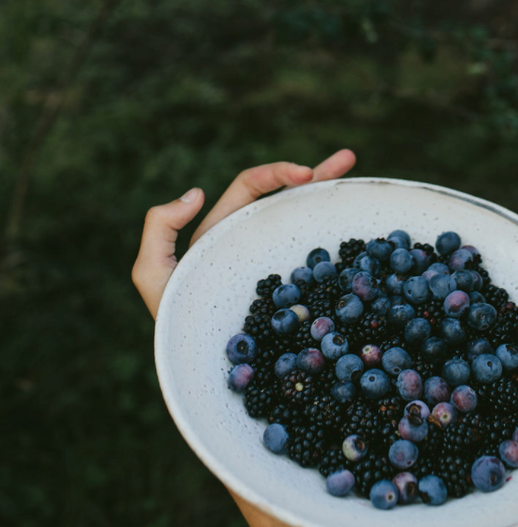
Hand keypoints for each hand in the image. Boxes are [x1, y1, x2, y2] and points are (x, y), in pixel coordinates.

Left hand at [132, 149, 356, 317]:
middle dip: (315, 173)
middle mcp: (251, 240)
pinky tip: (358, 231)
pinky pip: (315, 261)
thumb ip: (160, 228)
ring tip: (353, 170)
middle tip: (346, 159)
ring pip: (304, 220)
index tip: (303, 173)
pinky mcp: (290, 290)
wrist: (195, 367)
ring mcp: (273, 263)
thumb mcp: (151, 273)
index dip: (275, 173)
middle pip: (285, 196)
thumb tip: (198, 191)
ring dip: (329, 194)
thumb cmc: (171, 321)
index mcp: (224, 228)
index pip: (251, 187)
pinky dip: (336, 245)